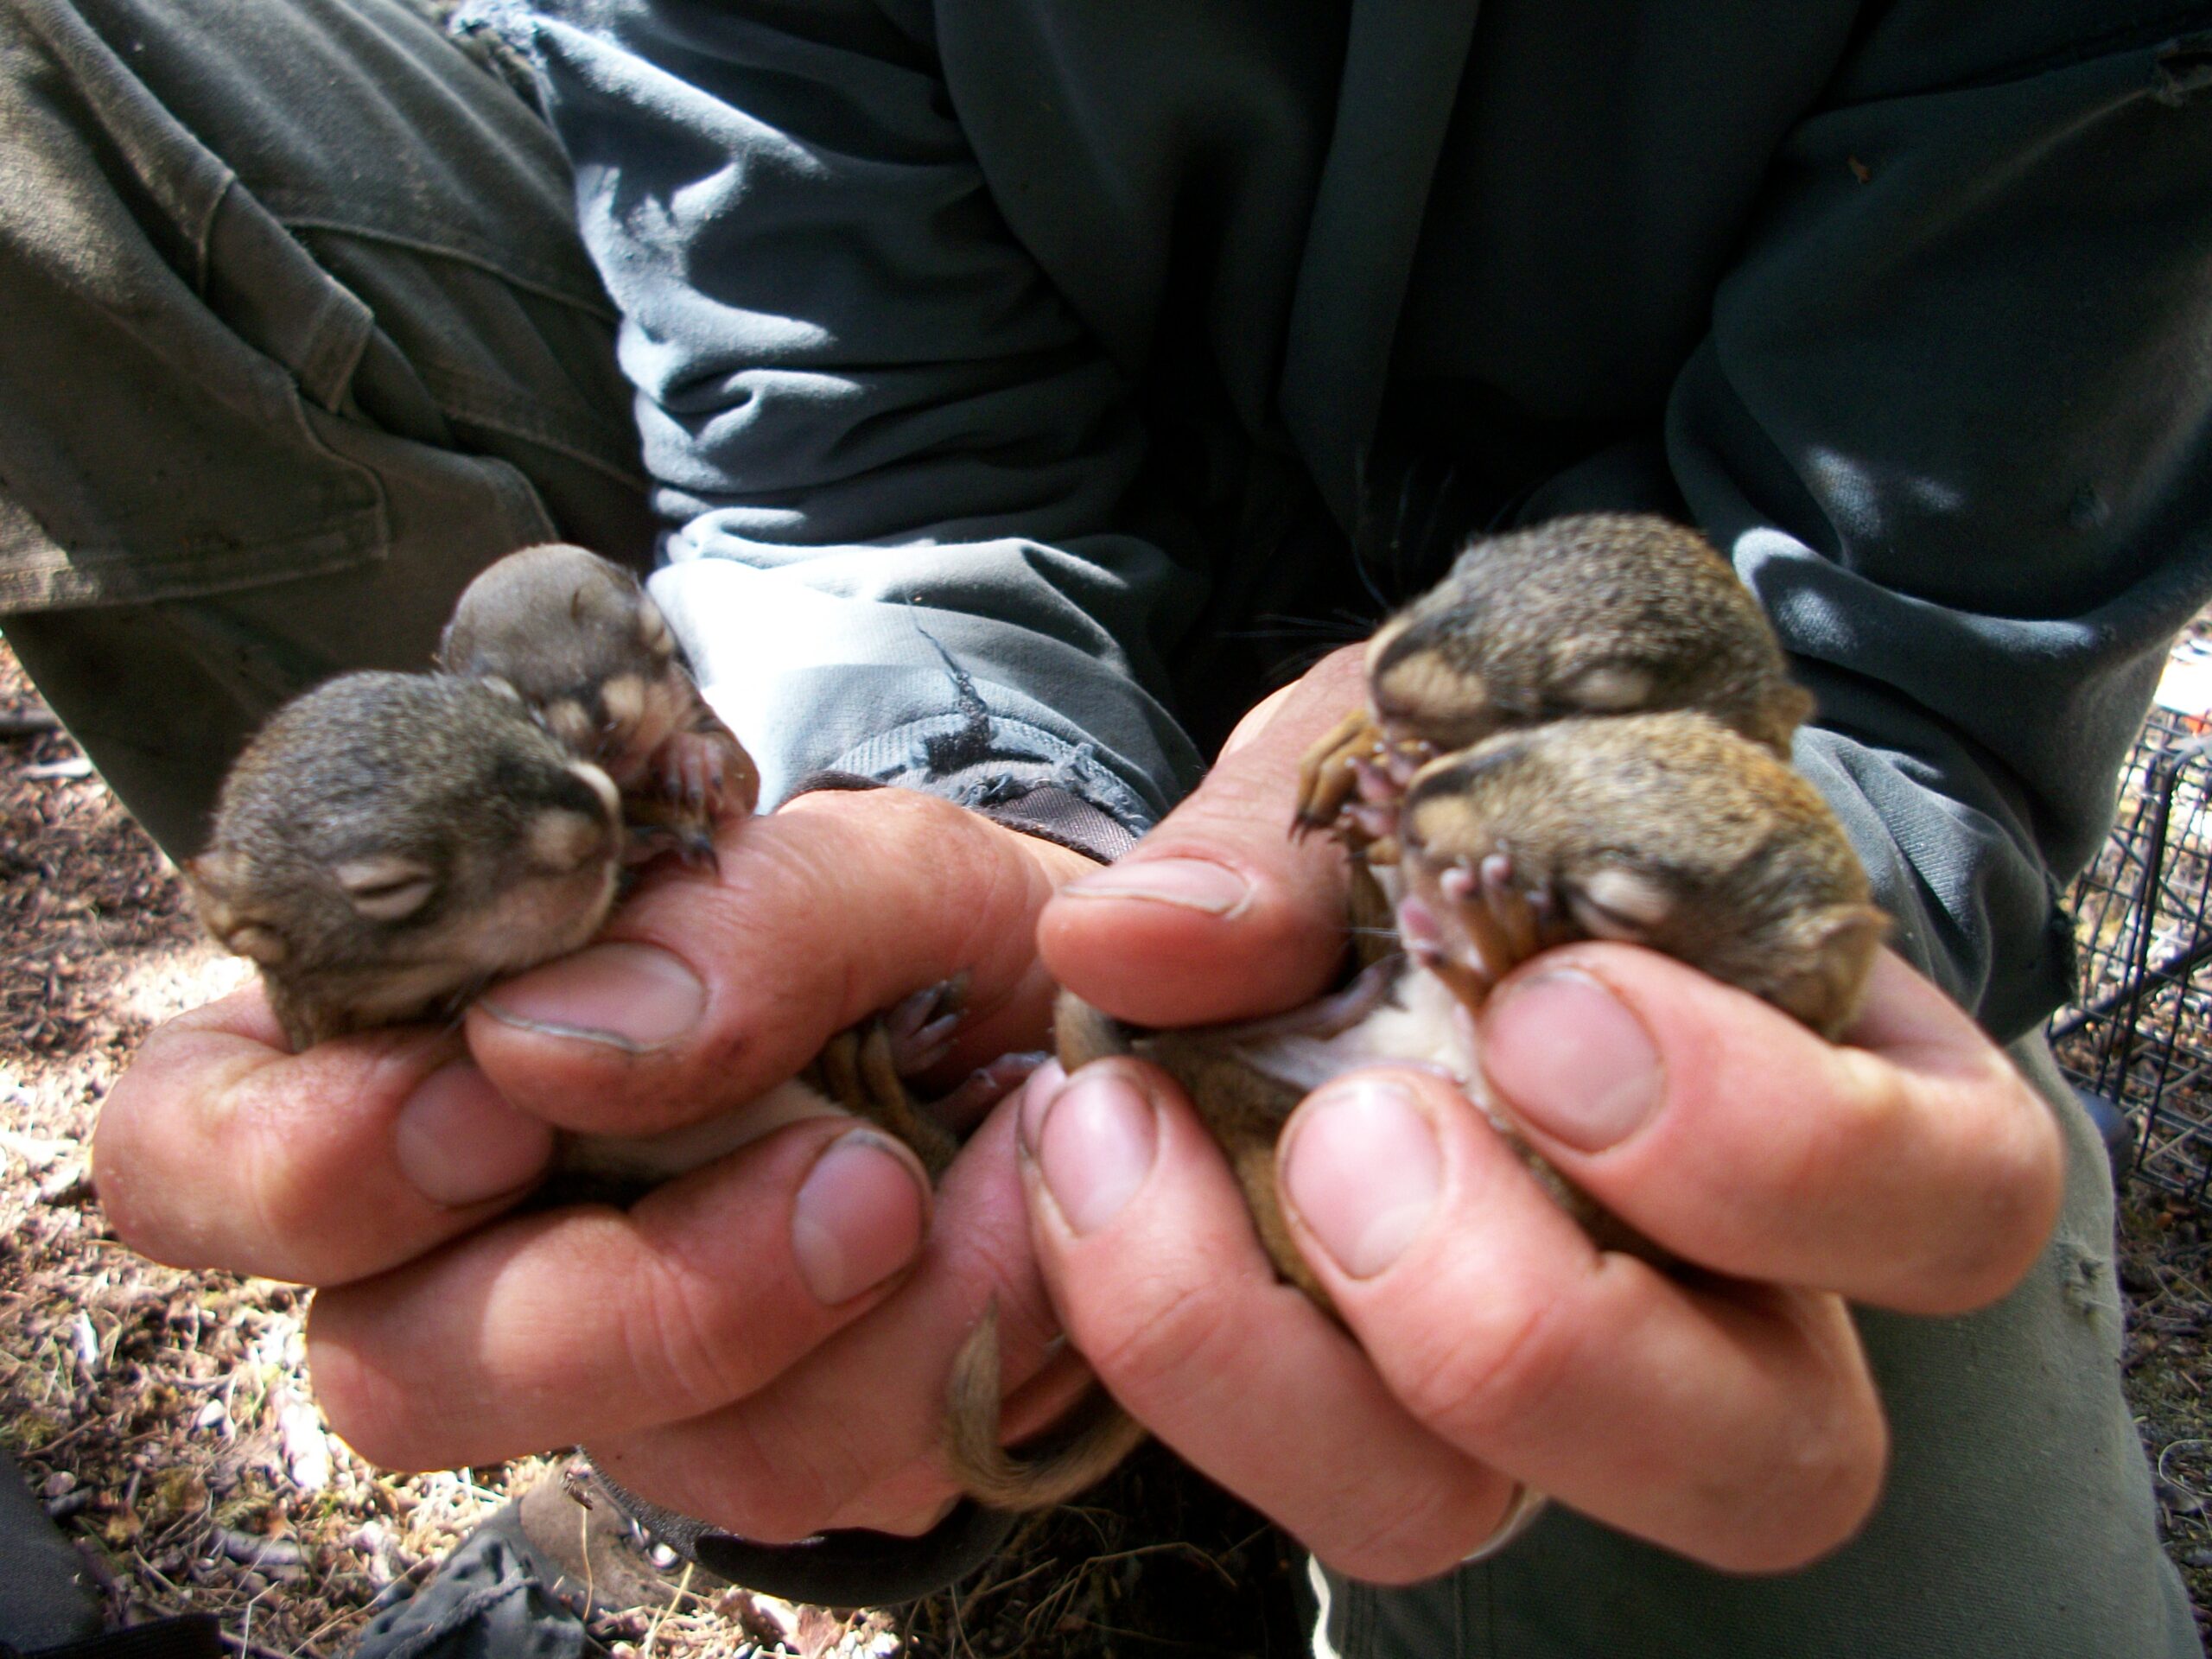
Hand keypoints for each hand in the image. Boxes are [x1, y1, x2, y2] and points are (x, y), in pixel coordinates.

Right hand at [95, 787, 1096, 1540]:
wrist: (1106, 1034)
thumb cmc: (936, 927)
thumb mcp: (872, 857)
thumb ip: (735, 908)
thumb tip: (540, 1037)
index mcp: (429, 1051)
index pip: (202, 1141)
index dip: (296, 1158)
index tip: (491, 1101)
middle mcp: (491, 1234)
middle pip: (391, 1363)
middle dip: (604, 1304)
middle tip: (837, 1177)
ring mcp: (632, 1358)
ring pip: (631, 1450)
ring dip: (826, 1332)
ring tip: (948, 1178)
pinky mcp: (778, 1435)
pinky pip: (810, 1477)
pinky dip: (936, 1363)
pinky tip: (1003, 1232)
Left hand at [1031, 647, 2064, 1580]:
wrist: (1338, 843)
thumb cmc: (1446, 790)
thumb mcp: (1399, 751)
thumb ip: (1296, 843)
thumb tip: (1142, 940)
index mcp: (1823, 1093)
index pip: (1945, 1200)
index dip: (1773, 1149)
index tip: (1544, 1009)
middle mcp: (1716, 1290)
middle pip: (1773, 1462)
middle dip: (1547, 1330)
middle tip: (1358, 1130)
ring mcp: (1528, 1370)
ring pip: (1486, 1519)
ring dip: (1293, 1377)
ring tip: (1148, 1144)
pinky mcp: (1353, 1400)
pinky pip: (1292, 1460)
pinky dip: (1165, 1334)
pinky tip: (1082, 1156)